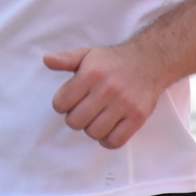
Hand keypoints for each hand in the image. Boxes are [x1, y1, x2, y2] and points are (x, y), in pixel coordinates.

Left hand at [43, 45, 162, 148]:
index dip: (62, 104)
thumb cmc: (113, 61)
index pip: (61, 103)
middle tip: (84, 109)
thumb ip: (65, 59)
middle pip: (75, 122)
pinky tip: (108, 129)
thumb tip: (46, 59)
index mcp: (91, 74)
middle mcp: (107, 89)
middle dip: (75, 118)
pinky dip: (108, 140)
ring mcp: (124, 104)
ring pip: (94, 133)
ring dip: (91, 128)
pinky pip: (115, 141)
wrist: (149, 61)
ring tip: (97, 118)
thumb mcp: (87, 54)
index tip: (71, 100)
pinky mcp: (138, 117)